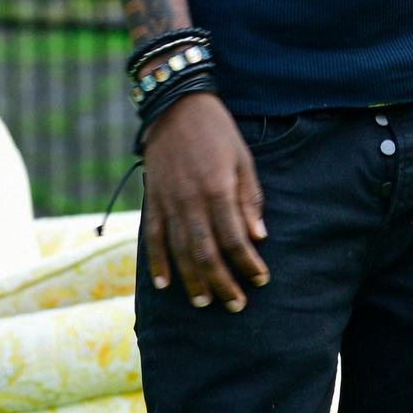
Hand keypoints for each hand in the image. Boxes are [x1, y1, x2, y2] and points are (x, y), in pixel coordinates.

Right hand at [141, 95, 268, 310]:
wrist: (175, 106)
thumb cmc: (217, 131)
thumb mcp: (243, 159)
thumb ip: (249, 198)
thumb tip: (258, 236)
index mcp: (218, 190)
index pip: (235, 238)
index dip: (248, 263)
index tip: (261, 280)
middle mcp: (191, 202)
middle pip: (206, 253)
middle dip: (222, 283)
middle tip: (235, 305)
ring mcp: (168, 203)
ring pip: (179, 252)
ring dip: (193, 280)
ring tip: (204, 302)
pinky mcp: (152, 200)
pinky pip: (153, 238)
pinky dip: (157, 262)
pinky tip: (165, 284)